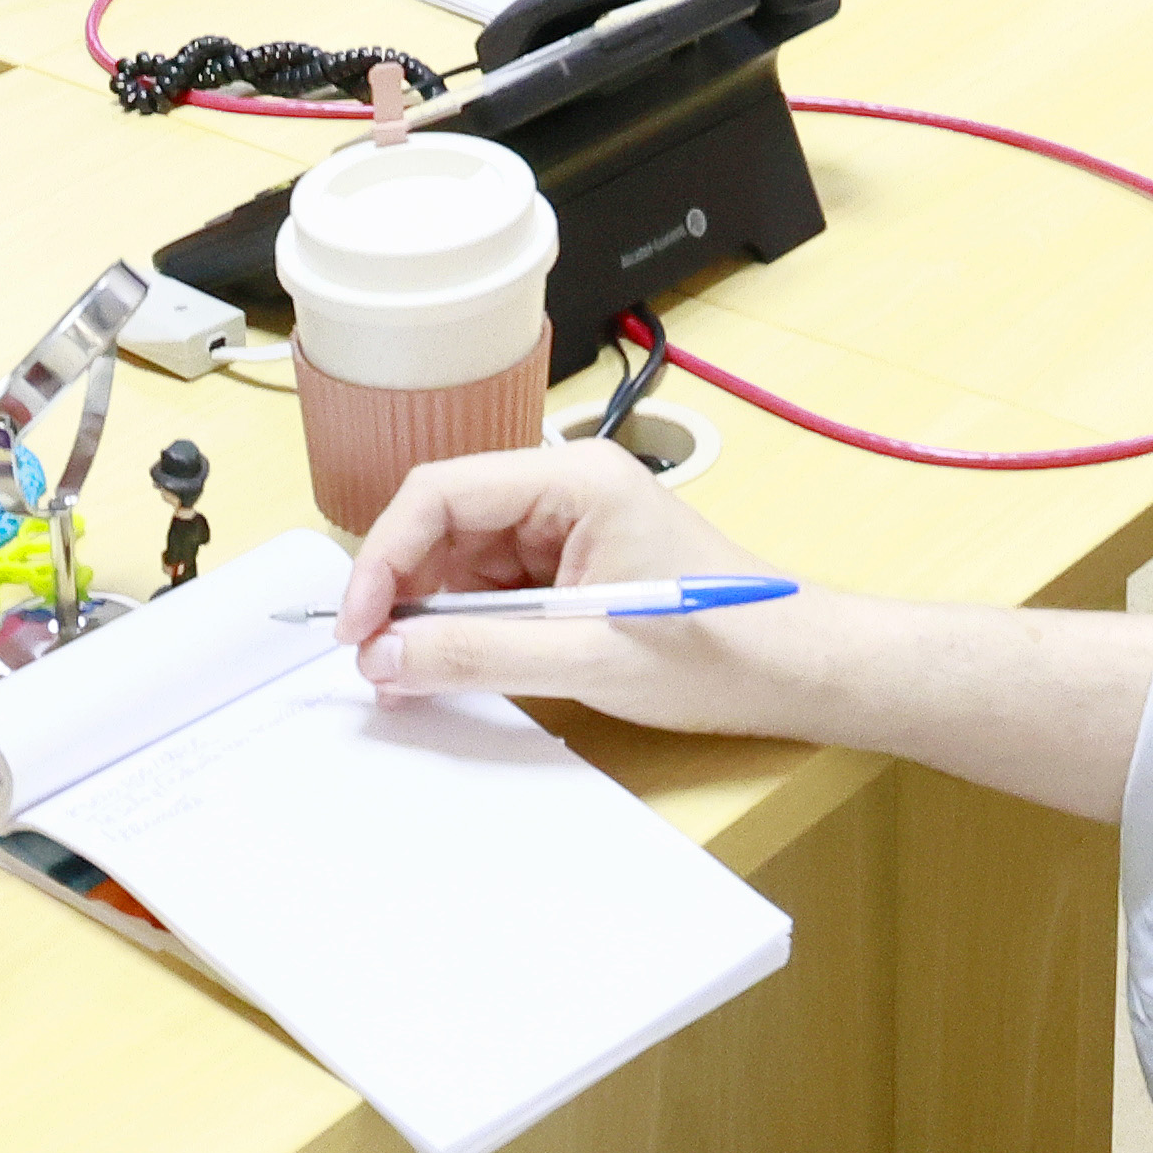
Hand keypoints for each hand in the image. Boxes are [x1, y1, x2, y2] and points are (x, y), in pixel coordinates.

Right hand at [336, 446, 812, 733]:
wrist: (797, 669)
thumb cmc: (720, 650)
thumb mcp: (589, 661)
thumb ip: (479, 654)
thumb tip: (384, 655)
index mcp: (576, 479)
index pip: (442, 492)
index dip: (383, 557)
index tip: (356, 626)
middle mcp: (568, 487)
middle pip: (445, 521)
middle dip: (400, 590)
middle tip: (373, 661)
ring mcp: (570, 524)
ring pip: (462, 557)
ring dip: (429, 613)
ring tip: (409, 672)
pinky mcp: (574, 563)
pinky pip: (494, 585)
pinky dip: (465, 625)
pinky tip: (450, 663)